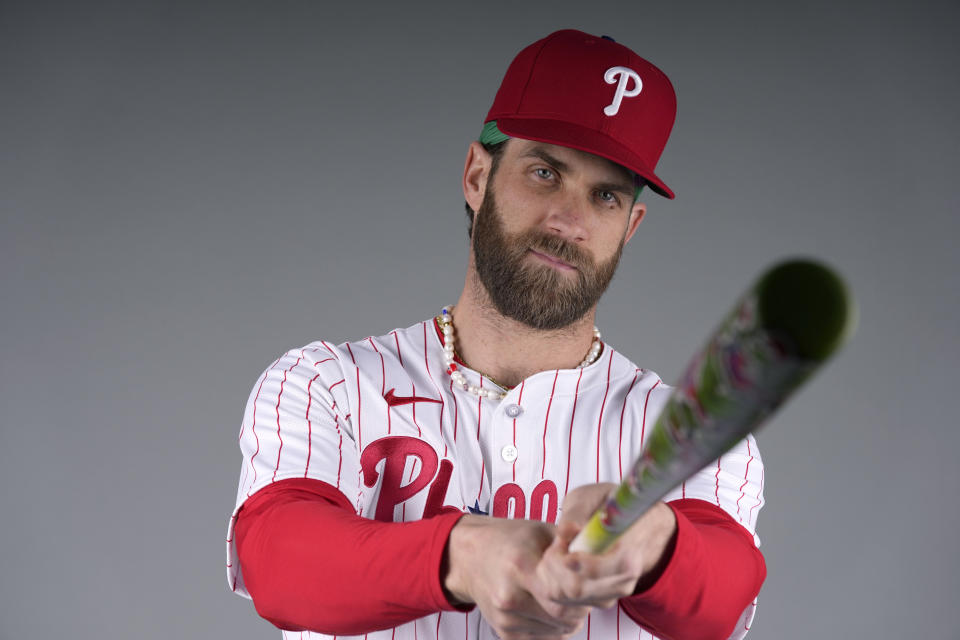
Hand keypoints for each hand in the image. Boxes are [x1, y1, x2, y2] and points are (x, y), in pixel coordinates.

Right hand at [443, 515, 586, 638]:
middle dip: (581, 606)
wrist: (468, 557)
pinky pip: (546, 638)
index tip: (590, 582)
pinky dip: (555, 626)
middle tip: (583, 591)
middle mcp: (509, 596)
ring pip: (559, 630)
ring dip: (571, 617)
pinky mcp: (504, 633)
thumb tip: (600, 548)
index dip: (585, 591)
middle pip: (564, 616)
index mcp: (520, 566)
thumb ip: (569, 542)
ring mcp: (505, 618)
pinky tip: (549, 606)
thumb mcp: (539, 531)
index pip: (566, 594)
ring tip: (564, 595)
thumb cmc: (506, 540)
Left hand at [532, 483, 677, 609]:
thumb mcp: (592, 496)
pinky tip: (558, 562)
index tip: (560, 543)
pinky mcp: (596, 602)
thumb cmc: (609, 506)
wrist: (633, 524)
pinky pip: (564, 602)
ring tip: (556, 550)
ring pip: (566, 598)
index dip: (571, 560)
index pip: (594, 571)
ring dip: (551, 574)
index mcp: (628, 555)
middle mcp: (622, 582)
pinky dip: (553, 583)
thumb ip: (577, 513)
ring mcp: (610, 595)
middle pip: (575, 589)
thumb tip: (565, 531)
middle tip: (554, 545)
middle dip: (554, 566)